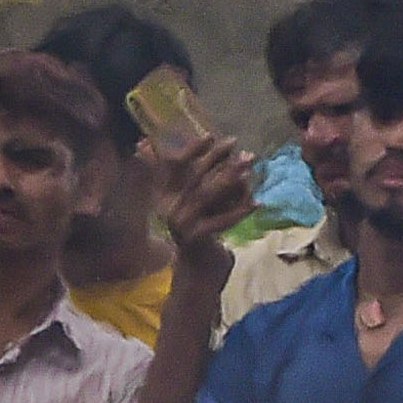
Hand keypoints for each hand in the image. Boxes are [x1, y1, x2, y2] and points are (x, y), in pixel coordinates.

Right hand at [158, 134, 259, 262]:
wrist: (194, 267)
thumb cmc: (190, 226)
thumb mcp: (179, 199)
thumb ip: (164, 171)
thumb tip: (144, 142)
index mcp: (161, 195)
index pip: (174, 167)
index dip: (192, 150)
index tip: (210, 136)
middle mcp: (167, 208)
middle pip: (194, 177)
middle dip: (217, 159)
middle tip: (238, 146)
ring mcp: (181, 223)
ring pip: (208, 196)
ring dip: (231, 180)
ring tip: (250, 168)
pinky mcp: (197, 238)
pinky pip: (222, 221)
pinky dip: (240, 212)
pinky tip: (258, 202)